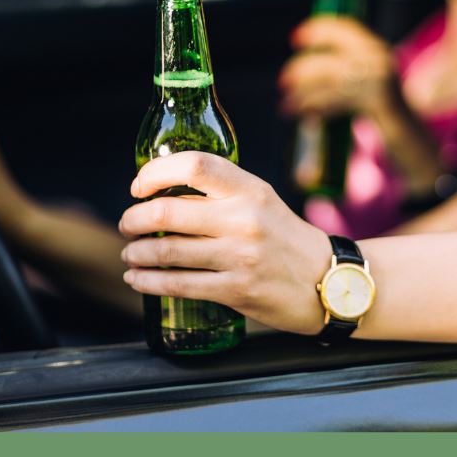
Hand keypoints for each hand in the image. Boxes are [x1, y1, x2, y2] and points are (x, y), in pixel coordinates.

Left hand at [119, 152, 332, 334]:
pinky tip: (137, 279)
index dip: (155, 173)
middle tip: (128, 225)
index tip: (139, 186)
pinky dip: (148, 282)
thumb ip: (223, 194)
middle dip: (134, 219)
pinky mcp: (236, 290)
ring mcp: (241, 257)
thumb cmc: (287, 239)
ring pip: (166, 252)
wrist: (329, 282)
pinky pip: (178, 285)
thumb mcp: (263, 202)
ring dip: (136, 253)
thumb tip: (164, 193)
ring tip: (130, 253)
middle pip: (167, 212)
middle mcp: (245, 220)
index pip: (194, 165)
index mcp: (251, 190)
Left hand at [279, 16, 400, 117]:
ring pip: (332, 79)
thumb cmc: (381, 111)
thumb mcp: (366, 81)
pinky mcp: (380, 101)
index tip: (295, 38)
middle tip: (284, 81)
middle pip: (333, 56)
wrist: (412, 137)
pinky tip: (305, 116)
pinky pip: (339, 100)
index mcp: (377, 48)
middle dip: (303, 68)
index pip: (346, 27)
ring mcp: (382, 79)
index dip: (319, 30)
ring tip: (287, 105)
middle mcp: (381, 59)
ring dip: (305, 93)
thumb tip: (305, 62)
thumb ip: (346, 66)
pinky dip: (319, 107)